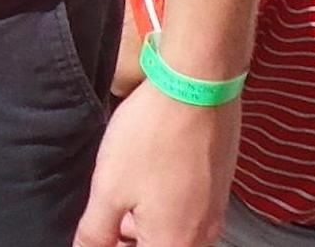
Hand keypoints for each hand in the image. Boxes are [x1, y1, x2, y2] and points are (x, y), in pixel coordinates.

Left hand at [73, 79, 241, 246]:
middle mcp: (201, 237)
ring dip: (146, 223)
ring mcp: (214, 212)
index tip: (100, 231)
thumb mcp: (109, 186)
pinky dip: (164, 206)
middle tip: (107, 216)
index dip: (113, 245)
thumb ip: (96, 231)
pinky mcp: (219, 187)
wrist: (197, 84)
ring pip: (174, 233)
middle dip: (129, 237)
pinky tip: (147, 176)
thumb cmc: (152, 134)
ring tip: (123, 192)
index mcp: (173, 244)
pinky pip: (188, 212)